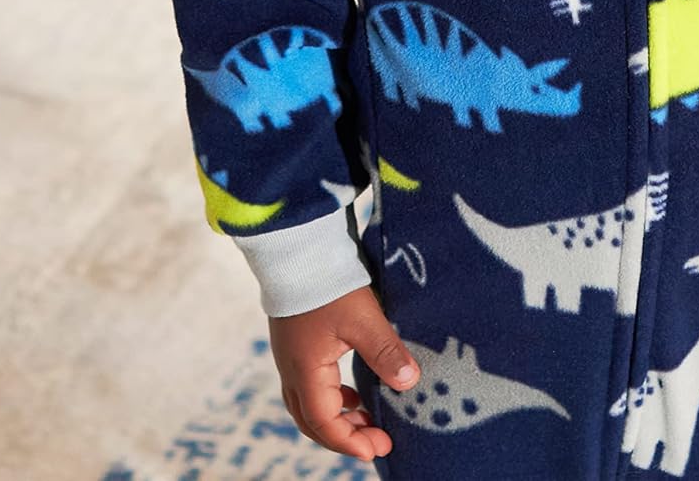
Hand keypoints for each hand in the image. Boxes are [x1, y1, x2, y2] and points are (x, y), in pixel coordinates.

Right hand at [268, 284, 420, 462]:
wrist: (298, 250)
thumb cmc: (328, 284)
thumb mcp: (364, 319)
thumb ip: (386, 353)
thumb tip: (409, 384)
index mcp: (305, 371)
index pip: (324, 423)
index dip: (350, 442)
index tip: (377, 449)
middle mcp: (291, 370)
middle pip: (312, 421)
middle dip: (344, 436)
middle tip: (376, 442)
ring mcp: (289, 357)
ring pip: (308, 404)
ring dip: (337, 417)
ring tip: (366, 419)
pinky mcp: (295, 343)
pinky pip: (308, 385)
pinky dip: (330, 398)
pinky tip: (351, 391)